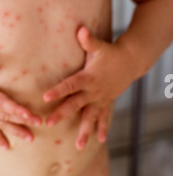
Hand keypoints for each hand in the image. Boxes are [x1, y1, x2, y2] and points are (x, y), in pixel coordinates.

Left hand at [43, 26, 134, 145]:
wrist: (129, 61)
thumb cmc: (110, 52)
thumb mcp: (99, 46)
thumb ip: (88, 40)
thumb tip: (81, 29)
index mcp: (88, 78)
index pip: (70, 85)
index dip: (58, 90)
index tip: (45, 97)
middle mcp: (94, 91)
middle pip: (75, 104)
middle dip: (62, 114)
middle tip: (49, 123)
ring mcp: (101, 99)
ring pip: (91, 117)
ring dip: (85, 130)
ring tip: (78, 146)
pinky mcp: (107, 102)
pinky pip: (104, 117)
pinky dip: (103, 128)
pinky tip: (99, 140)